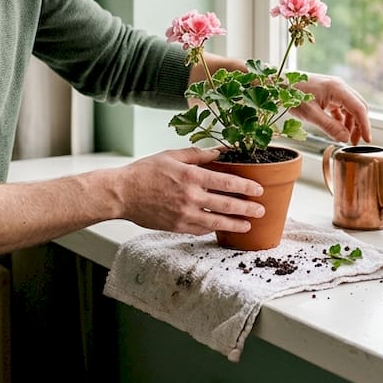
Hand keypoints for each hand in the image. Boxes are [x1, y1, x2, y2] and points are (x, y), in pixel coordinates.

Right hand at [115, 147, 265, 234]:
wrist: (122, 194)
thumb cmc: (145, 172)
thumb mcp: (171, 156)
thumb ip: (197, 154)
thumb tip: (218, 152)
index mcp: (191, 176)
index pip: (227, 183)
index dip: (246, 187)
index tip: (259, 189)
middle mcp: (191, 197)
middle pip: (227, 205)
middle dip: (248, 208)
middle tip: (261, 209)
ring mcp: (184, 214)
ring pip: (217, 222)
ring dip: (236, 224)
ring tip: (248, 224)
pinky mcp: (177, 227)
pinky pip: (201, 230)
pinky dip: (213, 229)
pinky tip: (222, 227)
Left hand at [291, 73, 371, 144]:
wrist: (280, 83)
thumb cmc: (293, 94)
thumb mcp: (311, 114)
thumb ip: (329, 127)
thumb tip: (345, 138)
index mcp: (337, 89)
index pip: (359, 108)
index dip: (365, 126)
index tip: (367, 140)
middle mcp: (339, 87)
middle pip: (358, 107)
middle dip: (359, 126)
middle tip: (355, 142)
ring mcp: (335, 90)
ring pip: (351, 108)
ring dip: (351, 123)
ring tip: (345, 138)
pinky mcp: (329, 94)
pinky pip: (342, 108)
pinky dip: (342, 119)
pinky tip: (338, 129)